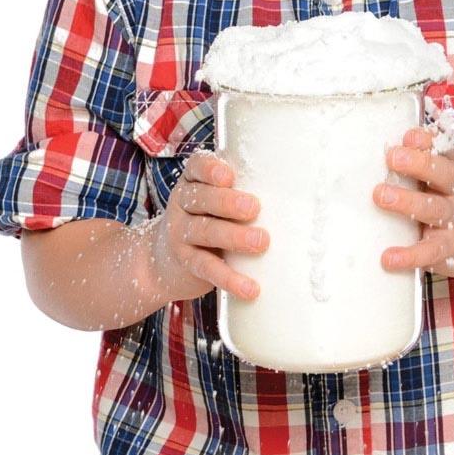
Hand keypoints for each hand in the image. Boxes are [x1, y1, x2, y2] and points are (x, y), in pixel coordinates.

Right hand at [150, 149, 268, 301]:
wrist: (162, 261)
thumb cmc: (206, 220)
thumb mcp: (213, 201)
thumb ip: (239, 191)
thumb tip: (291, 196)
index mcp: (193, 181)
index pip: (197, 166)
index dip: (210, 169)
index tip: (229, 176)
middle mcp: (182, 203)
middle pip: (202, 198)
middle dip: (228, 202)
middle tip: (254, 208)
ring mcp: (180, 233)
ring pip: (205, 231)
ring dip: (234, 237)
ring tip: (261, 242)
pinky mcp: (186, 262)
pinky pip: (207, 268)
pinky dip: (230, 278)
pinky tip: (250, 288)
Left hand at [374, 127, 453, 280]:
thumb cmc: (441, 200)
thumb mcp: (435, 177)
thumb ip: (415, 160)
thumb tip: (384, 149)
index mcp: (450, 169)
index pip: (444, 149)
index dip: (427, 141)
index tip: (407, 136)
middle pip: (443, 174)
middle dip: (418, 163)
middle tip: (392, 157)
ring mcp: (453, 220)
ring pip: (434, 209)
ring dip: (407, 201)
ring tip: (380, 195)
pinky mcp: (446, 248)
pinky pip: (429, 251)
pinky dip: (408, 255)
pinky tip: (388, 257)